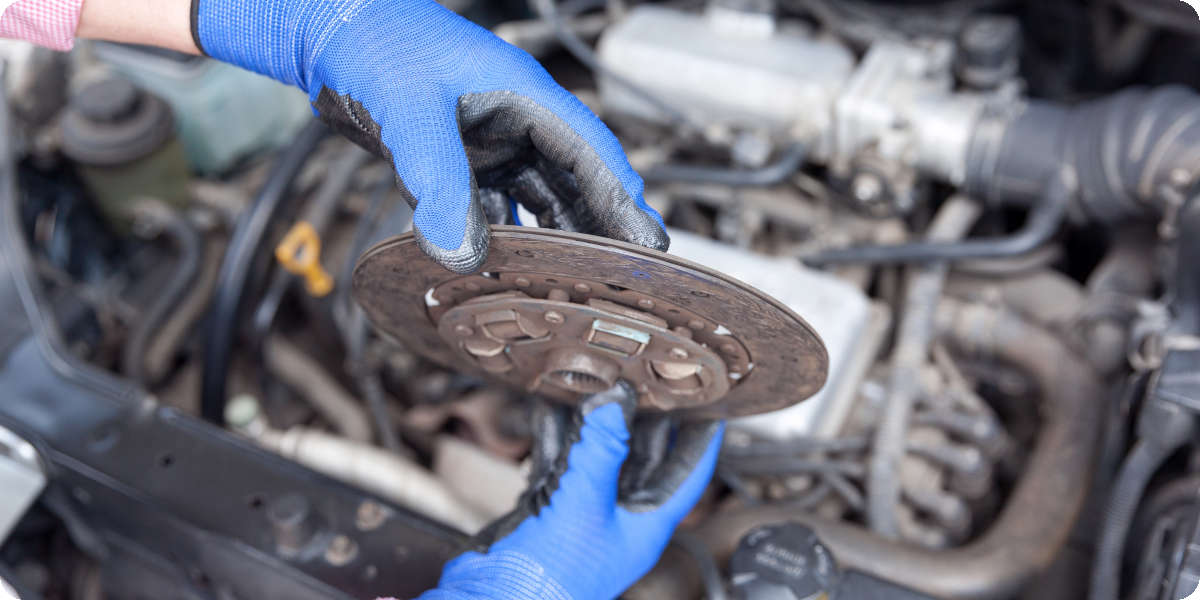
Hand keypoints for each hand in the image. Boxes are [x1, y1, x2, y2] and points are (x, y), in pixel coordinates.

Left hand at [190, 0, 667, 272]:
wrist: (326, 32)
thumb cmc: (376, 45)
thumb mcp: (412, 115)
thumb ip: (439, 184)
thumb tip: (461, 256)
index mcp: (524, 95)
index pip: (591, 152)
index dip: (622, 200)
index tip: (647, 245)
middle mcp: (515, 119)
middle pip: (574, 181)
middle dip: (598, 227)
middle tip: (622, 281)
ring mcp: (488, 139)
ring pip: (535, 197)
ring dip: (549, 238)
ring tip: (573, 285)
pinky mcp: (460, 157)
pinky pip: (492, 204)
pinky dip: (499, 235)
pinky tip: (502, 269)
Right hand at [419, 382, 723, 599]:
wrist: (497, 598)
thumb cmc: (553, 574)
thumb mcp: (586, 502)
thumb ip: (602, 448)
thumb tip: (618, 403)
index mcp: (647, 523)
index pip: (689, 473)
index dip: (703, 438)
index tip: (712, 404)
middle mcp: (620, 515)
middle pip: (644, 456)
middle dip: (642, 417)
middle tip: (647, 378)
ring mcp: (585, 511)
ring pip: (599, 454)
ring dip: (595, 420)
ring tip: (597, 382)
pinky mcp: (551, 506)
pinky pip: (561, 461)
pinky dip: (557, 434)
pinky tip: (550, 407)